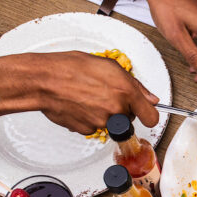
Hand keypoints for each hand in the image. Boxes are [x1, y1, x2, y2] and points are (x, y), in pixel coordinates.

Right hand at [15, 52, 159, 133]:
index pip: (152, 117)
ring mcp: (101, 122)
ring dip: (105, 113)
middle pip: (130, 118)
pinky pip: (95, 127)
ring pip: (112, 122)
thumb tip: (150, 98)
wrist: (44, 80)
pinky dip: (90, 118)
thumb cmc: (71, 68)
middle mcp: (116, 109)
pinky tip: (81, 104)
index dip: (149, 115)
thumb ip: (136, 85)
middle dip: (123, 108)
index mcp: (125, 92)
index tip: (147, 114)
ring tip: (90, 96)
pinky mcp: (87, 130)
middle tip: (106, 93)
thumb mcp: (109, 66)